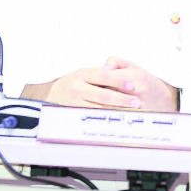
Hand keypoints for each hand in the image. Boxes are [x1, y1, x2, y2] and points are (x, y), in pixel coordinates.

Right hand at [23, 57, 179, 110]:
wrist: (54, 94)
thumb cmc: (77, 82)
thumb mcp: (87, 72)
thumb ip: (103, 72)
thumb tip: (119, 72)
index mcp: (83, 74)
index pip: (104, 76)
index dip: (119, 81)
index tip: (133, 85)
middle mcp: (77, 88)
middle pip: (103, 95)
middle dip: (122, 99)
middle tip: (136, 102)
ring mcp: (74, 102)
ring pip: (99, 108)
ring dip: (117, 110)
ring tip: (132, 111)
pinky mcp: (74, 114)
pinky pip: (93, 117)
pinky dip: (106, 118)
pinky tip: (118, 118)